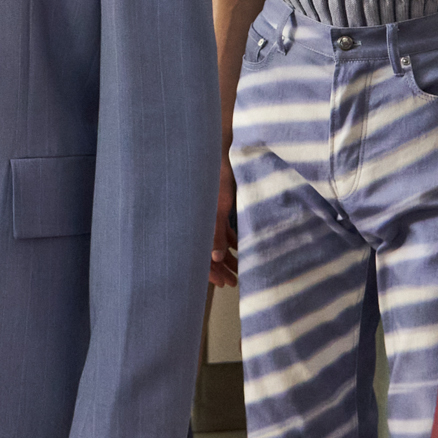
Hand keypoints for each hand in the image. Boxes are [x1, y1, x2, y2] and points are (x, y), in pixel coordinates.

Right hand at [210, 162, 239, 285]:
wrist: (217, 154)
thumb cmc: (215, 179)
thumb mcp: (218, 207)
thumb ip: (216, 233)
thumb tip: (216, 258)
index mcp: (195, 223)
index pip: (199, 254)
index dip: (210, 270)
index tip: (222, 283)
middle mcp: (199, 223)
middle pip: (208, 251)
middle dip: (221, 267)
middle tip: (234, 281)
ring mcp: (208, 216)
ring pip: (217, 242)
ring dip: (228, 255)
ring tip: (241, 268)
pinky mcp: (216, 209)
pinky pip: (222, 230)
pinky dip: (230, 240)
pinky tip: (241, 248)